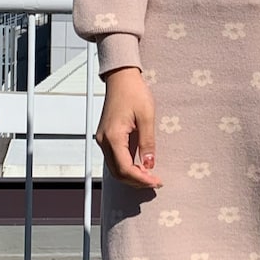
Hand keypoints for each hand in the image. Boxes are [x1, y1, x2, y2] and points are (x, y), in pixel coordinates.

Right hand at [94, 67, 161, 188]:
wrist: (121, 78)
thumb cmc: (134, 92)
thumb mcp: (147, 116)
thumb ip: (148, 142)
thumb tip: (149, 164)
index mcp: (113, 136)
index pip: (125, 168)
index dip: (141, 179)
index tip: (156, 181)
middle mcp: (104, 140)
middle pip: (118, 172)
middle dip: (137, 181)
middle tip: (155, 181)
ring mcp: (103, 139)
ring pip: (115, 168)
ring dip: (132, 176)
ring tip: (150, 176)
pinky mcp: (107, 137)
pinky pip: (115, 159)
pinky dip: (127, 167)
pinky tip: (140, 167)